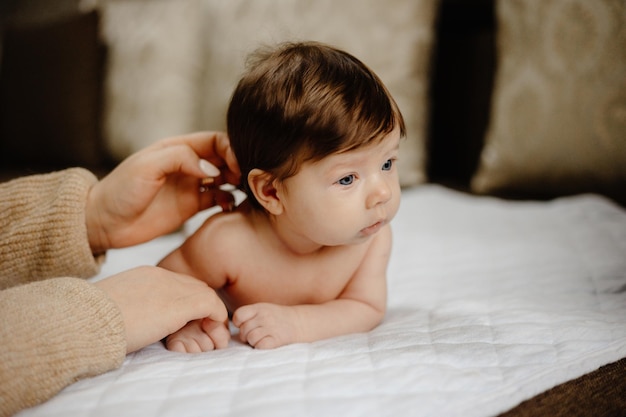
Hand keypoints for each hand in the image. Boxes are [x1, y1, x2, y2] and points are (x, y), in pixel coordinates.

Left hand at [86, 131, 240, 253]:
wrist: (104, 223)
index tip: (237, 165)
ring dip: (237, 182)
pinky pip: (219, 199)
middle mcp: (188, 165)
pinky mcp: (191, 206)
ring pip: (225, 178)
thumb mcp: (147, 167)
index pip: (215, 141)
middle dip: (239, 165)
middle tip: (247, 179)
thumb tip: (213, 170)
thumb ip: (180, 159)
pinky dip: (229, 200)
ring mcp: (191, 185)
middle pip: (224, 158)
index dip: (231, 149)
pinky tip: (229, 205)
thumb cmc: (120, 190)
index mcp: (177, 148)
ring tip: (243, 191)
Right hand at [94, 266, 228, 353]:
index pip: (177, 283)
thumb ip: (129, 307)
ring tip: (212, 335)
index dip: (187, 301)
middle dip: (203, 306)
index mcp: (144, 275)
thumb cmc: (88, 321)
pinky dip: (217, 318)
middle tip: (205, 328)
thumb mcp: (112, 308)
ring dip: (212, 315)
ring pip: (205, 294)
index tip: (189, 320)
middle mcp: (160, 276)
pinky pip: (211, 305)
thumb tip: (131, 322)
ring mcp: (170, 288)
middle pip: (195, 286)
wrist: (83, 321)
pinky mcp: (179, 305)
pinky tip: (214, 332)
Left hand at [232, 303, 299, 348]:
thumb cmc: (278, 318)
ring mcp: (271, 327)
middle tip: (256, 335)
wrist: (300, 322)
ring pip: (251, 338)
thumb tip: (233, 331)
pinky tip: (267, 343)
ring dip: (254, 342)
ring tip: (262, 339)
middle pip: (244, 329)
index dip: (239, 323)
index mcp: (259, 308)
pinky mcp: (277, 339)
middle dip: (246, 335)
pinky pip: (260, 346)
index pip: (239, 315)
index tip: (245, 325)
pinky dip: (261, 347)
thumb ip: (250, 315)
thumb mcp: (264, 310)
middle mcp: (264, 316)